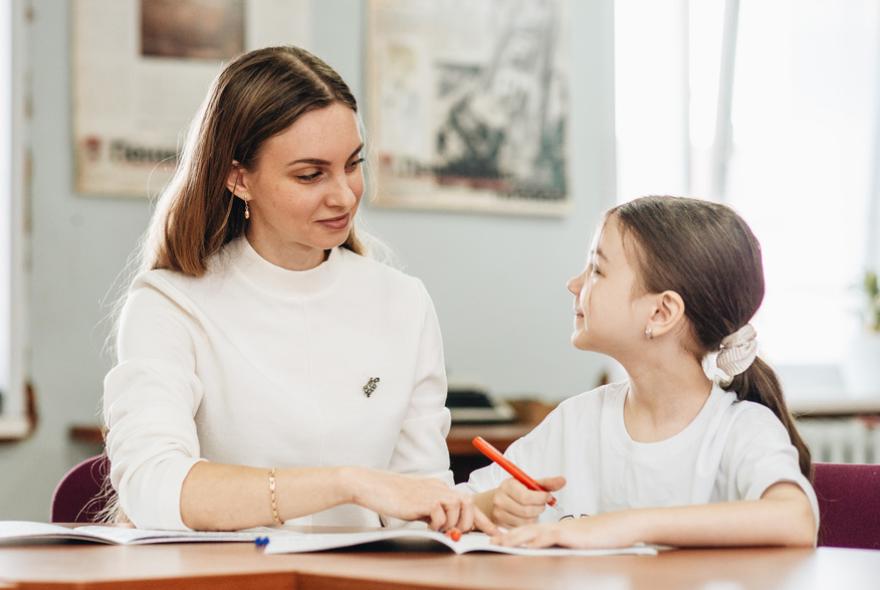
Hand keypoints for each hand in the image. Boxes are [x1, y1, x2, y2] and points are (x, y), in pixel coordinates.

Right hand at [347, 468, 497, 533]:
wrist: (373, 485)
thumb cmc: (392, 496)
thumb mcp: (418, 504)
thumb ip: (434, 512)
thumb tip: (449, 528)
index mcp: (440, 488)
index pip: (468, 503)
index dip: (483, 520)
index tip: (494, 532)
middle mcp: (439, 488)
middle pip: (468, 503)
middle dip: (468, 523)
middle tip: (455, 533)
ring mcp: (431, 492)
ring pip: (458, 507)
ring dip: (452, 523)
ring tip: (438, 528)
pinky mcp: (422, 500)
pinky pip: (440, 513)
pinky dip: (437, 523)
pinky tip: (427, 524)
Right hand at [487, 476, 565, 527]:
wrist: (499, 499)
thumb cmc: (517, 490)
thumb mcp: (530, 483)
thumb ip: (547, 483)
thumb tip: (563, 481)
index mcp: (508, 485)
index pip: (525, 496)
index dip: (540, 498)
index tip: (547, 496)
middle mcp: (500, 499)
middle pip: (526, 510)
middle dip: (539, 508)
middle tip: (541, 504)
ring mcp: (499, 513)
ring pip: (525, 521)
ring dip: (535, 517)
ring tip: (533, 509)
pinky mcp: (501, 525)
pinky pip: (521, 528)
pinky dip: (528, 523)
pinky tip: (527, 516)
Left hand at [491, 511, 643, 548]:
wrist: (620, 527)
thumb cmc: (603, 536)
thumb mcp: (580, 541)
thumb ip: (566, 543)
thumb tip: (556, 549)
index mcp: (557, 530)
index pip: (531, 531)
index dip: (514, 535)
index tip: (499, 539)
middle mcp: (556, 528)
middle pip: (527, 530)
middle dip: (508, 536)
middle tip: (491, 540)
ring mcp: (563, 531)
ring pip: (533, 532)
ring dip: (515, 537)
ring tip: (499, 542)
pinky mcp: (570, 536)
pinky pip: (550, 537)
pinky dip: (536, 540)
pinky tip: (526, 545)